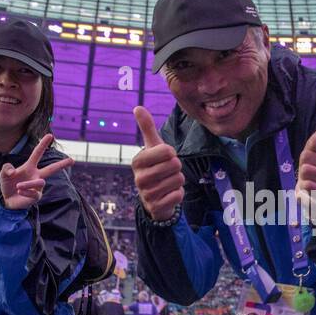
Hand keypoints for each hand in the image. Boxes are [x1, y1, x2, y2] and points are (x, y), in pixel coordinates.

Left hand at [0, 134, 73, 209]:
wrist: (8, 200)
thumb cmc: (8, 185)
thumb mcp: (4, 174)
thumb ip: (6, 168)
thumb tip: (13, 171)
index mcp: (30, 167)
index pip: (37, 154)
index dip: (43, 144)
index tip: (50, 135)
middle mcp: (36, 175)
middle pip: (52, 169)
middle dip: (62, 164)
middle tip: (72, 160)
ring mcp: (38, 187)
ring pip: (40, 182)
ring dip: (28, 184)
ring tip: (18, 186)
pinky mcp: (37, 196)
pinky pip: (34, 193)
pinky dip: (25, 192)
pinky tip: (19, 191)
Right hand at [132, 106, 184, 221]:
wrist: (154, 197)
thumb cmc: (155, 167)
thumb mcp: (152, 147)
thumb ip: (147, 128)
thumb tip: (137, 107)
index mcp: (137, 161)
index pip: (167, 151)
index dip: (171, 153)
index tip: (164, 158)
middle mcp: (139, 178)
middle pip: (175, 165)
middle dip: (176, 168)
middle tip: (167, 172)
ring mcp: (147, 194)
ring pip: (178, 180)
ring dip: (177, 181)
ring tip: (167, 183)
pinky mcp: (156, 207)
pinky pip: (178, 195)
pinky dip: (178, 194)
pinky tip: (168, 194)